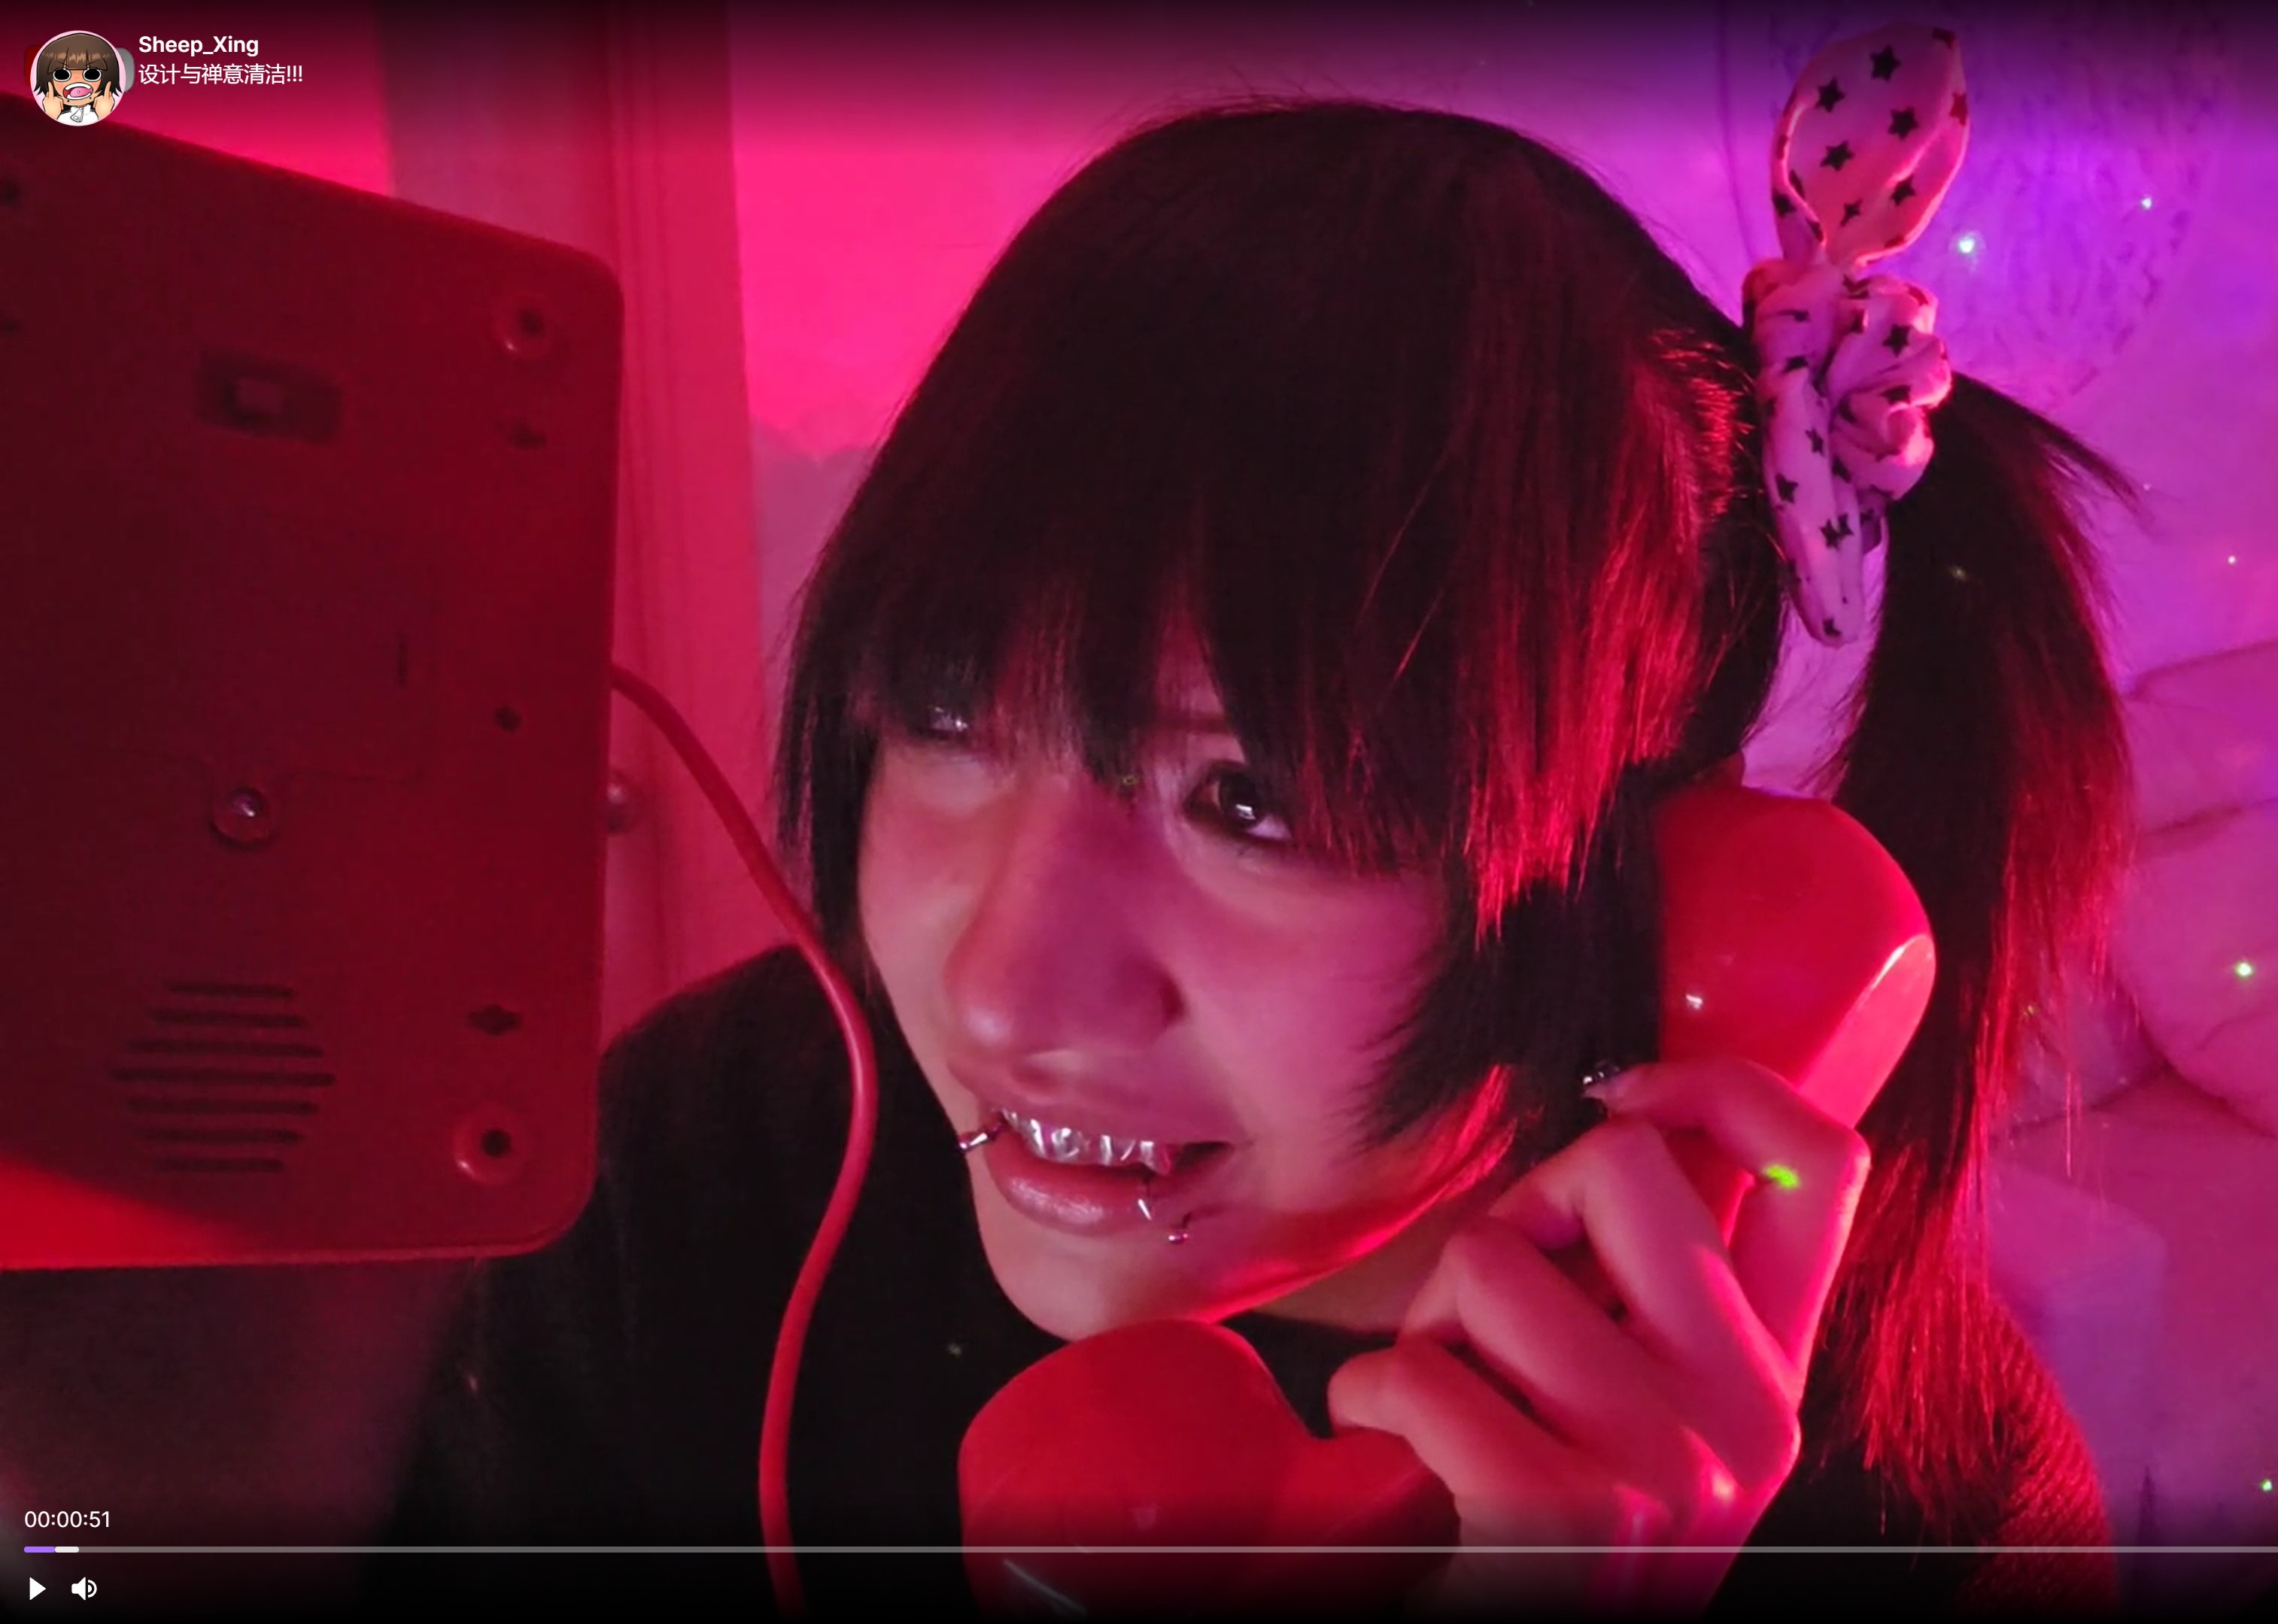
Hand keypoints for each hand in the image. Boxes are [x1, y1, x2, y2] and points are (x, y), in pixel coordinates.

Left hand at [1326, 1058, 1871, 1613]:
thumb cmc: (1527, 1532)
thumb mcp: (1631, 1407)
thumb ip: (1646, 1291)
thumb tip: (1624, 1115)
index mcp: (1775, 1377)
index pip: (1824, 1164)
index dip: (1722, 1085)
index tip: (1620, 1094)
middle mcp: (1754, 1419)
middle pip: (1628, 1162)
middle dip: (1514, 1215)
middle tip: (1482, 1322)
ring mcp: (1674, 1472)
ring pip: (1492, 1260)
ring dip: (1422, 1330)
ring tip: (1437, 1414)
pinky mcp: (1568, 1519)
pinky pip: (1420, 1372)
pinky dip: (1368, 1404)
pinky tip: (1394, 1463)